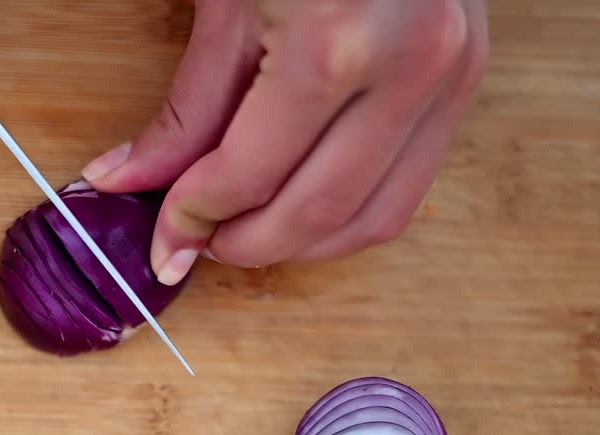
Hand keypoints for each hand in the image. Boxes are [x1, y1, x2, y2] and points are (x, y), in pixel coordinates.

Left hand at [82, 0, 488, 284]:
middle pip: (316, 213)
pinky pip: (409, 186)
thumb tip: (131, 183)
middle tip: (194, 243)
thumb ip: (187, 107)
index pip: (250, 174)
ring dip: (301, 245)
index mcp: (335, 40)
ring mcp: (451, 74)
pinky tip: (300, 203)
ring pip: (374, 218)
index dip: (192, 219)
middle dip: (244, 245)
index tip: (161, 239)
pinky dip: (349, 213)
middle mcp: (409, 65)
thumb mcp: (228, 1)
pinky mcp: (468, 79)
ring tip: (245, 230)